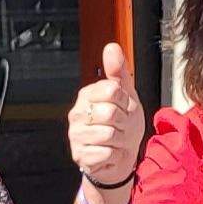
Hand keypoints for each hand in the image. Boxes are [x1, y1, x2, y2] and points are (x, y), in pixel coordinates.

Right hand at [68, 43, 146, 187]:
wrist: (121, 157)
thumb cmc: (123, 124)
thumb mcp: (126, 95)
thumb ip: (119, 72)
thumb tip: (112, 46)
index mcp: (87, 95)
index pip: (111, 90)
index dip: (124, 101)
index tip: (122, 107)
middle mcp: (77, 114)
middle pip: (109, 113)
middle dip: (123, 122)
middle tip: (120, 127)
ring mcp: (76, 136)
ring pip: (108, 134)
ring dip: (120, 140)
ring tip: (115, 140)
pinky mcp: (80, 156)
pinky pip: (107, 152)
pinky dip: (115, 155)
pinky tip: (111, 153)